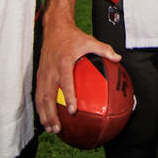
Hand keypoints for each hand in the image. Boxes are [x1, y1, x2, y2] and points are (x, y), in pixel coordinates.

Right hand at [35, 18, 120, 133]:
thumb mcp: (89, 40)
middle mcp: (51, 70)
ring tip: (51, 129)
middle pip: (48, 95)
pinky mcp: (39, 75)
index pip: (65, 82)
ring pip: (40, 98)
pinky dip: (41, 108)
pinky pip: (38, 94)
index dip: (68, 96)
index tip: (73, 110)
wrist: (54, 28)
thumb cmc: (73, 36)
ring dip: (44, 115)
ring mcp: (43, 73)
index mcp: (64, 62)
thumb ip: (104, 50)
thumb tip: (119, 58)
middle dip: (51, 114)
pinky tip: (46, 119)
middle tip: (58, 128)